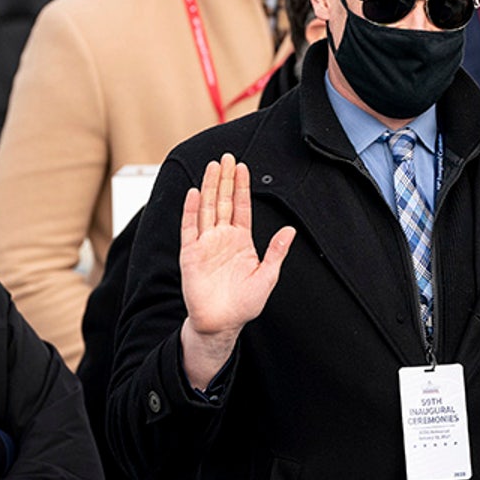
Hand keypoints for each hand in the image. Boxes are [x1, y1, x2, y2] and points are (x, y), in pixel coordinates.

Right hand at [178, 154, 294, 387]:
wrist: (221, 322)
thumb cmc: (244, 304)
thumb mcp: (267, 276)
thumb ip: (276, 252)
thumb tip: (290, 231)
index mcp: (241, 242)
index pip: (242, 207)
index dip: (242, 187)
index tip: (242, 167)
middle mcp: (223, 238)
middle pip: (224, 202)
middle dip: (225, 179)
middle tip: (226, 157)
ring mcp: (206, 244)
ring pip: (207, 209)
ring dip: (210, 187)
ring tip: (212, 166)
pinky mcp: (191, 253)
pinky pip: (190, 228)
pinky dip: (191, 210)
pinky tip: (195, 193)